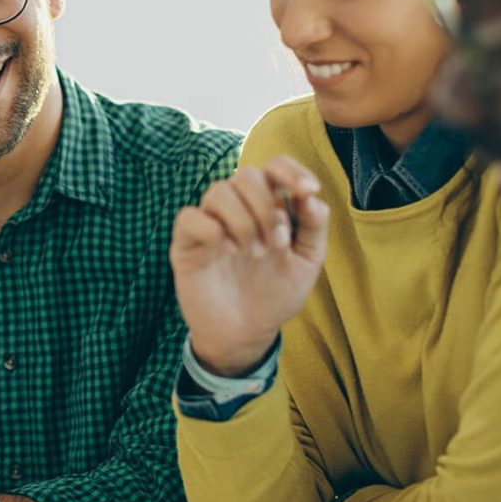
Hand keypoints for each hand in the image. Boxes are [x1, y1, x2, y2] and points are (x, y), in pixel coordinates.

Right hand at [170, 155, 329, 376]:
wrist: (246, 334)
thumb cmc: (275, 294)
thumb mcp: (306, 263)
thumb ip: (314, 228)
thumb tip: (312, 198)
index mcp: (267, 205)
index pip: (274, 167)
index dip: (291, 170)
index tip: (308, 190)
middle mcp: (237, 208)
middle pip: (246, 175)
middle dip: (266, 207)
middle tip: (277, 245)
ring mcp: (210, 222)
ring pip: (219, 191)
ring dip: (243, 221)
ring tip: (254, 254)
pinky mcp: (186, 242)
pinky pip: (190, 217)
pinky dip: (210, 229)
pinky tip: (225, 251)